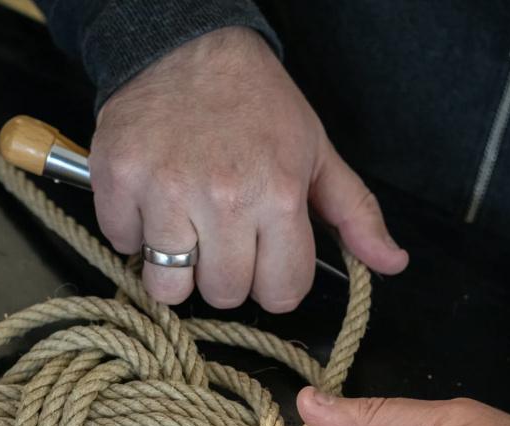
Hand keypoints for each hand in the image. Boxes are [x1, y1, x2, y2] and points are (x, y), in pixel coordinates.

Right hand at [92, 26, 407, 310]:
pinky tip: (151, 201)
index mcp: (279, 195)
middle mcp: (223, 198)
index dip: (273, 280)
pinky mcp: (118, 180)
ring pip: (167, 287)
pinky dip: (133, 231)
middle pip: (223, 295)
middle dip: (224, 274)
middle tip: (220, 235)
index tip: (262, 257)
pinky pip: (123, 245)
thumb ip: (355, 214)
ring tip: (182, 227)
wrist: (188, 46)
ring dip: (174, 266)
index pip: (280, 293)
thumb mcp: (316, 152)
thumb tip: (391, 263)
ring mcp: (164, 191)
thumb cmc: (256, 102)